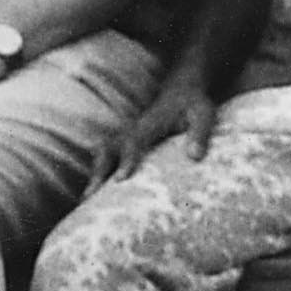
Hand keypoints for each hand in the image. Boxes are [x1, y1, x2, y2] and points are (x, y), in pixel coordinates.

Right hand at [93, 72, 216, 188]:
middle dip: (99, 169)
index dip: (126, 159)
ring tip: (87, 200)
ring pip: (104, 152)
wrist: (181, 91)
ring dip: (96, 173)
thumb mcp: (203, 114)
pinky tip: (97, 194)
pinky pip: (109, 156)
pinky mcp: (129, 142)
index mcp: (150, 123)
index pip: (133, 140)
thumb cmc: (193, 105)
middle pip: (108, 147)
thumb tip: (194, 157)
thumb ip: (199, 133)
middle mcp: (134, 129)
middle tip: (90, 195)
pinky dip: (101, 172)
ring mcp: (129, 135)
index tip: (120, 179)